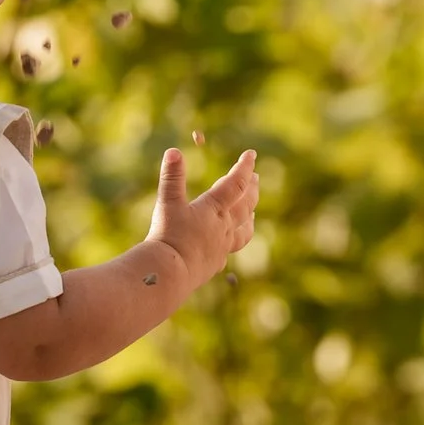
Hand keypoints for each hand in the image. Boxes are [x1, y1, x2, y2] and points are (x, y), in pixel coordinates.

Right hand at [149, 147, 256, 284]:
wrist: (170, 274)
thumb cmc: (169, 237)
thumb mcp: (167, 204)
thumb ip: (171, 177)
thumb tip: (173, 151)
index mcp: (214, 209)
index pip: (235, 183)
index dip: (244, 167)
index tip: (252, 154)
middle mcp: (224, 227)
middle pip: (246, 205)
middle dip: (251, 189)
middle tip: (256, 178)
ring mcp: (222, 247)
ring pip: (244, 230)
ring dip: (249, 217)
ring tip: (252, 213)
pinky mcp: (215, 263)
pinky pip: (229, 249)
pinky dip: (232, 242)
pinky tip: (228, 243)